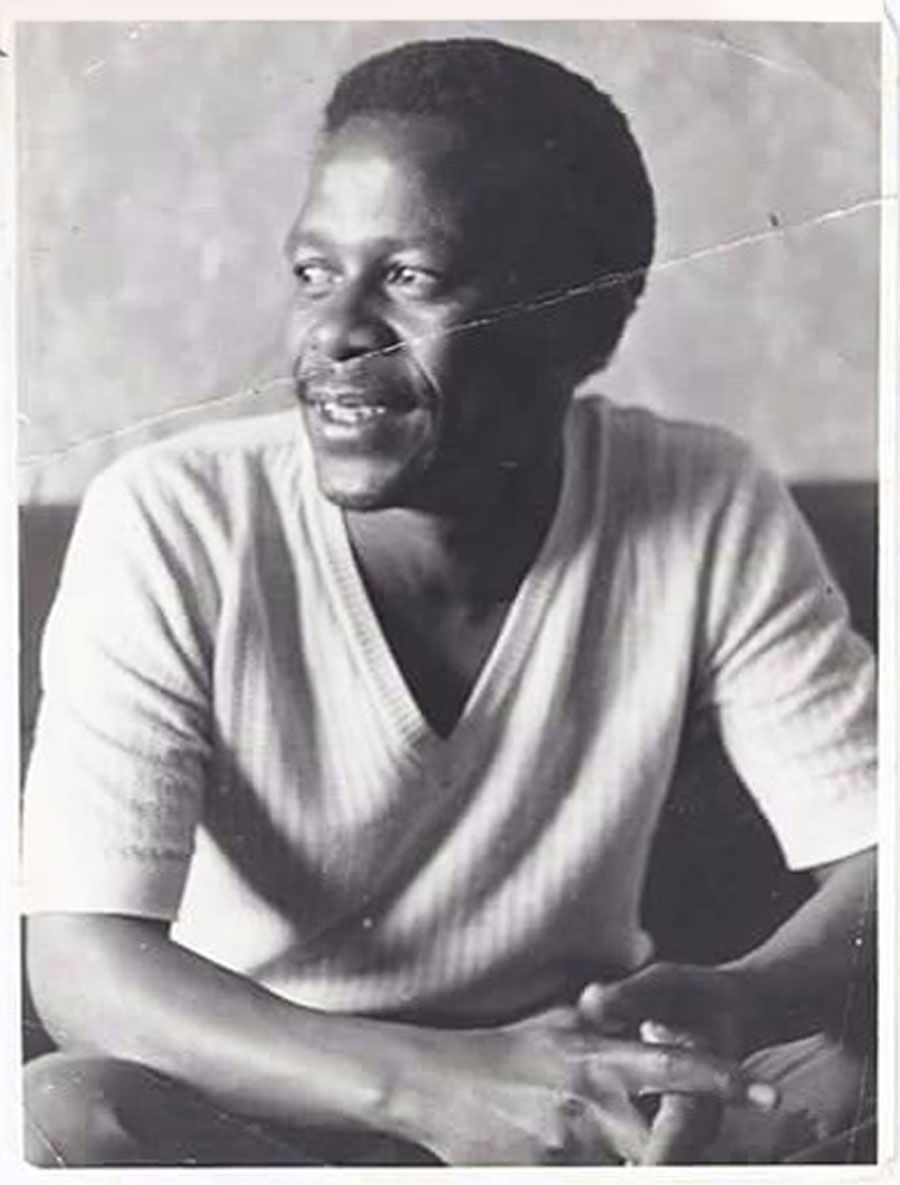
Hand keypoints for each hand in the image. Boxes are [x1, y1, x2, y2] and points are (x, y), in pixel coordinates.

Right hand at [404, 1000, 774, 1165]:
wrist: (434, 1082)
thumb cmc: (503, 1051)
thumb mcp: (559, 1026)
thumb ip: (605, 1022)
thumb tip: (635, 1003)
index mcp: (599, 1058)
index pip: (677, 1069)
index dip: (726, 1081)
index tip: (769, 1093)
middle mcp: (593, 1103)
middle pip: (667, 1147)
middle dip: (683, 1153)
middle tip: (689, 1147)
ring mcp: (570, 1146)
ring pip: (628, 1171)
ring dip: (626, 1163)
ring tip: (575, 1126)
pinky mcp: (545, 1177)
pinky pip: (588, 1181)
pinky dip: (588, 1168)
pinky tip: (552, 1144)